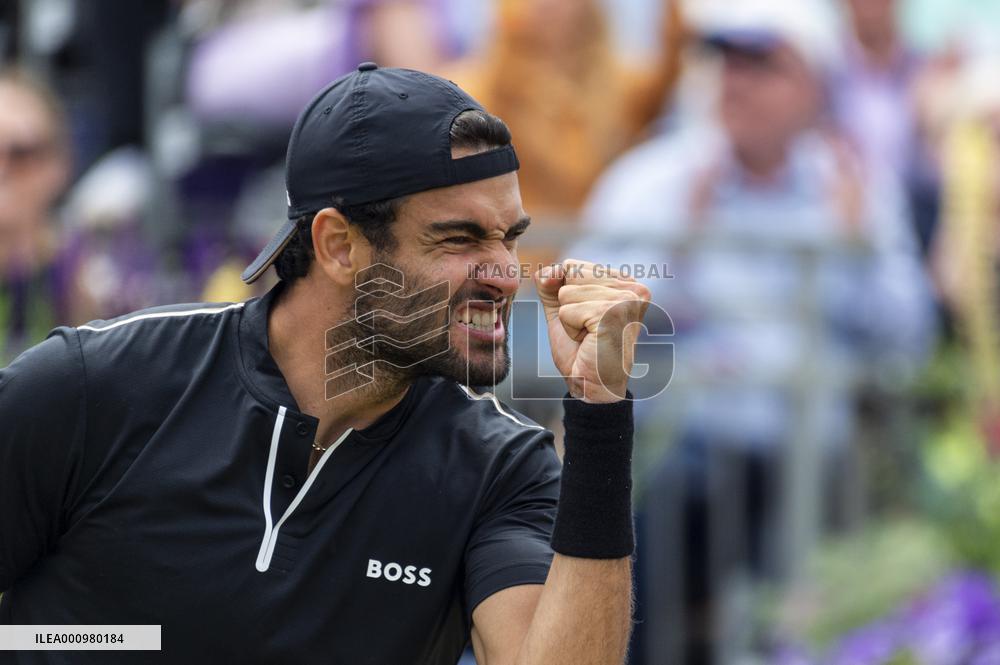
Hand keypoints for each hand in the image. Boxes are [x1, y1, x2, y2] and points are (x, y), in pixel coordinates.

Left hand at [534, 259, 651, 402]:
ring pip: (566, 292)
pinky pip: (566, 310)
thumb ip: (552, 283)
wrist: (590, 384)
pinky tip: (588, 340)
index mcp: (627, 282)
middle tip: (588, 329)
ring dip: (569, 318)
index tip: (587, 318)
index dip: (567, 294)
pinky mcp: (612, 314)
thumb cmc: (581, 349)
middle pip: (571, 273)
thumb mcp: (562, 308)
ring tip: (589, 335)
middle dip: (568, 304)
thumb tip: (546, 273)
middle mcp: (633, 287)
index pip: (574, 266)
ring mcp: (625, 300)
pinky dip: (569, 328)